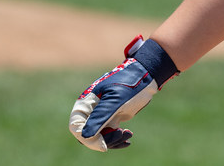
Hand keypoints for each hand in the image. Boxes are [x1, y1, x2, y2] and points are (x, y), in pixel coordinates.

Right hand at [68, 36, 177, 150]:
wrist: (147, 76)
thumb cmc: (130, 84)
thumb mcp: (116, 100)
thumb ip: (100, 117)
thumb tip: (84, 136)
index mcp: (86, 102)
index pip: (76, 126)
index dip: (87, 139)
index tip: (104, 147)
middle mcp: (91, 110)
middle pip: (88, 134)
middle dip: (103, 140)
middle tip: (121, 135)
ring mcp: (101, 115)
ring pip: (99, 137)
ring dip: (113, 140)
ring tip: (128, 134)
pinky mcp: (111, 118)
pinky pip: (109, 135)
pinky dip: (117, 138)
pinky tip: (128, 137)